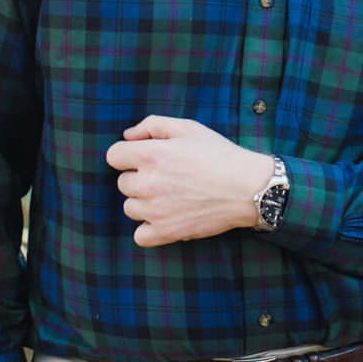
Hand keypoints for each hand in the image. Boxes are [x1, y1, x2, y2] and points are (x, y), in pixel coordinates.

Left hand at [105, 116, 274, 246]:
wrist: (248, 187)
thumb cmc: (220, 155)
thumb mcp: (188, 128)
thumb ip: (152, 125)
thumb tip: (127, 135)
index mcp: (149, 155)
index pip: (113, 156)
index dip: (127, 155)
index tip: (143, 159)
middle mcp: (147, 183)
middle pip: (122, 183)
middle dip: (139, 178)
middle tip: (166, 177)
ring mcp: (155, 210)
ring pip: (130, 208)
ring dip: (144, 203)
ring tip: (169, 197)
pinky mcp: (167, 232)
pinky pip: (140, 236)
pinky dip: (149, 230)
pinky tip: (164, 219)